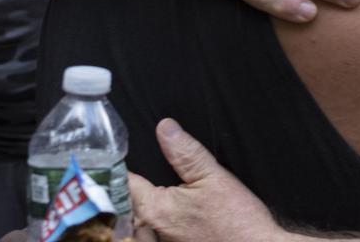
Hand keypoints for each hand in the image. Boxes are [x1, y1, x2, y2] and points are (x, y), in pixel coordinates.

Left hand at [129, 119, 286, 241]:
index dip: (121, 163)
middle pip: (125, 201)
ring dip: (139, 205)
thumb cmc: (238, 223)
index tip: (121, 152)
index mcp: (155, 209)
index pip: (123, 180)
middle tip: (144, 171)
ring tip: (163, 192)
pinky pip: (150, 232)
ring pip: (136, 219)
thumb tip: (165, 128)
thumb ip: (186, 152)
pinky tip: (173, 211)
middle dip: (131, 185)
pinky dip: (153, 221)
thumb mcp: (214, 177)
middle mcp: (150, 231)